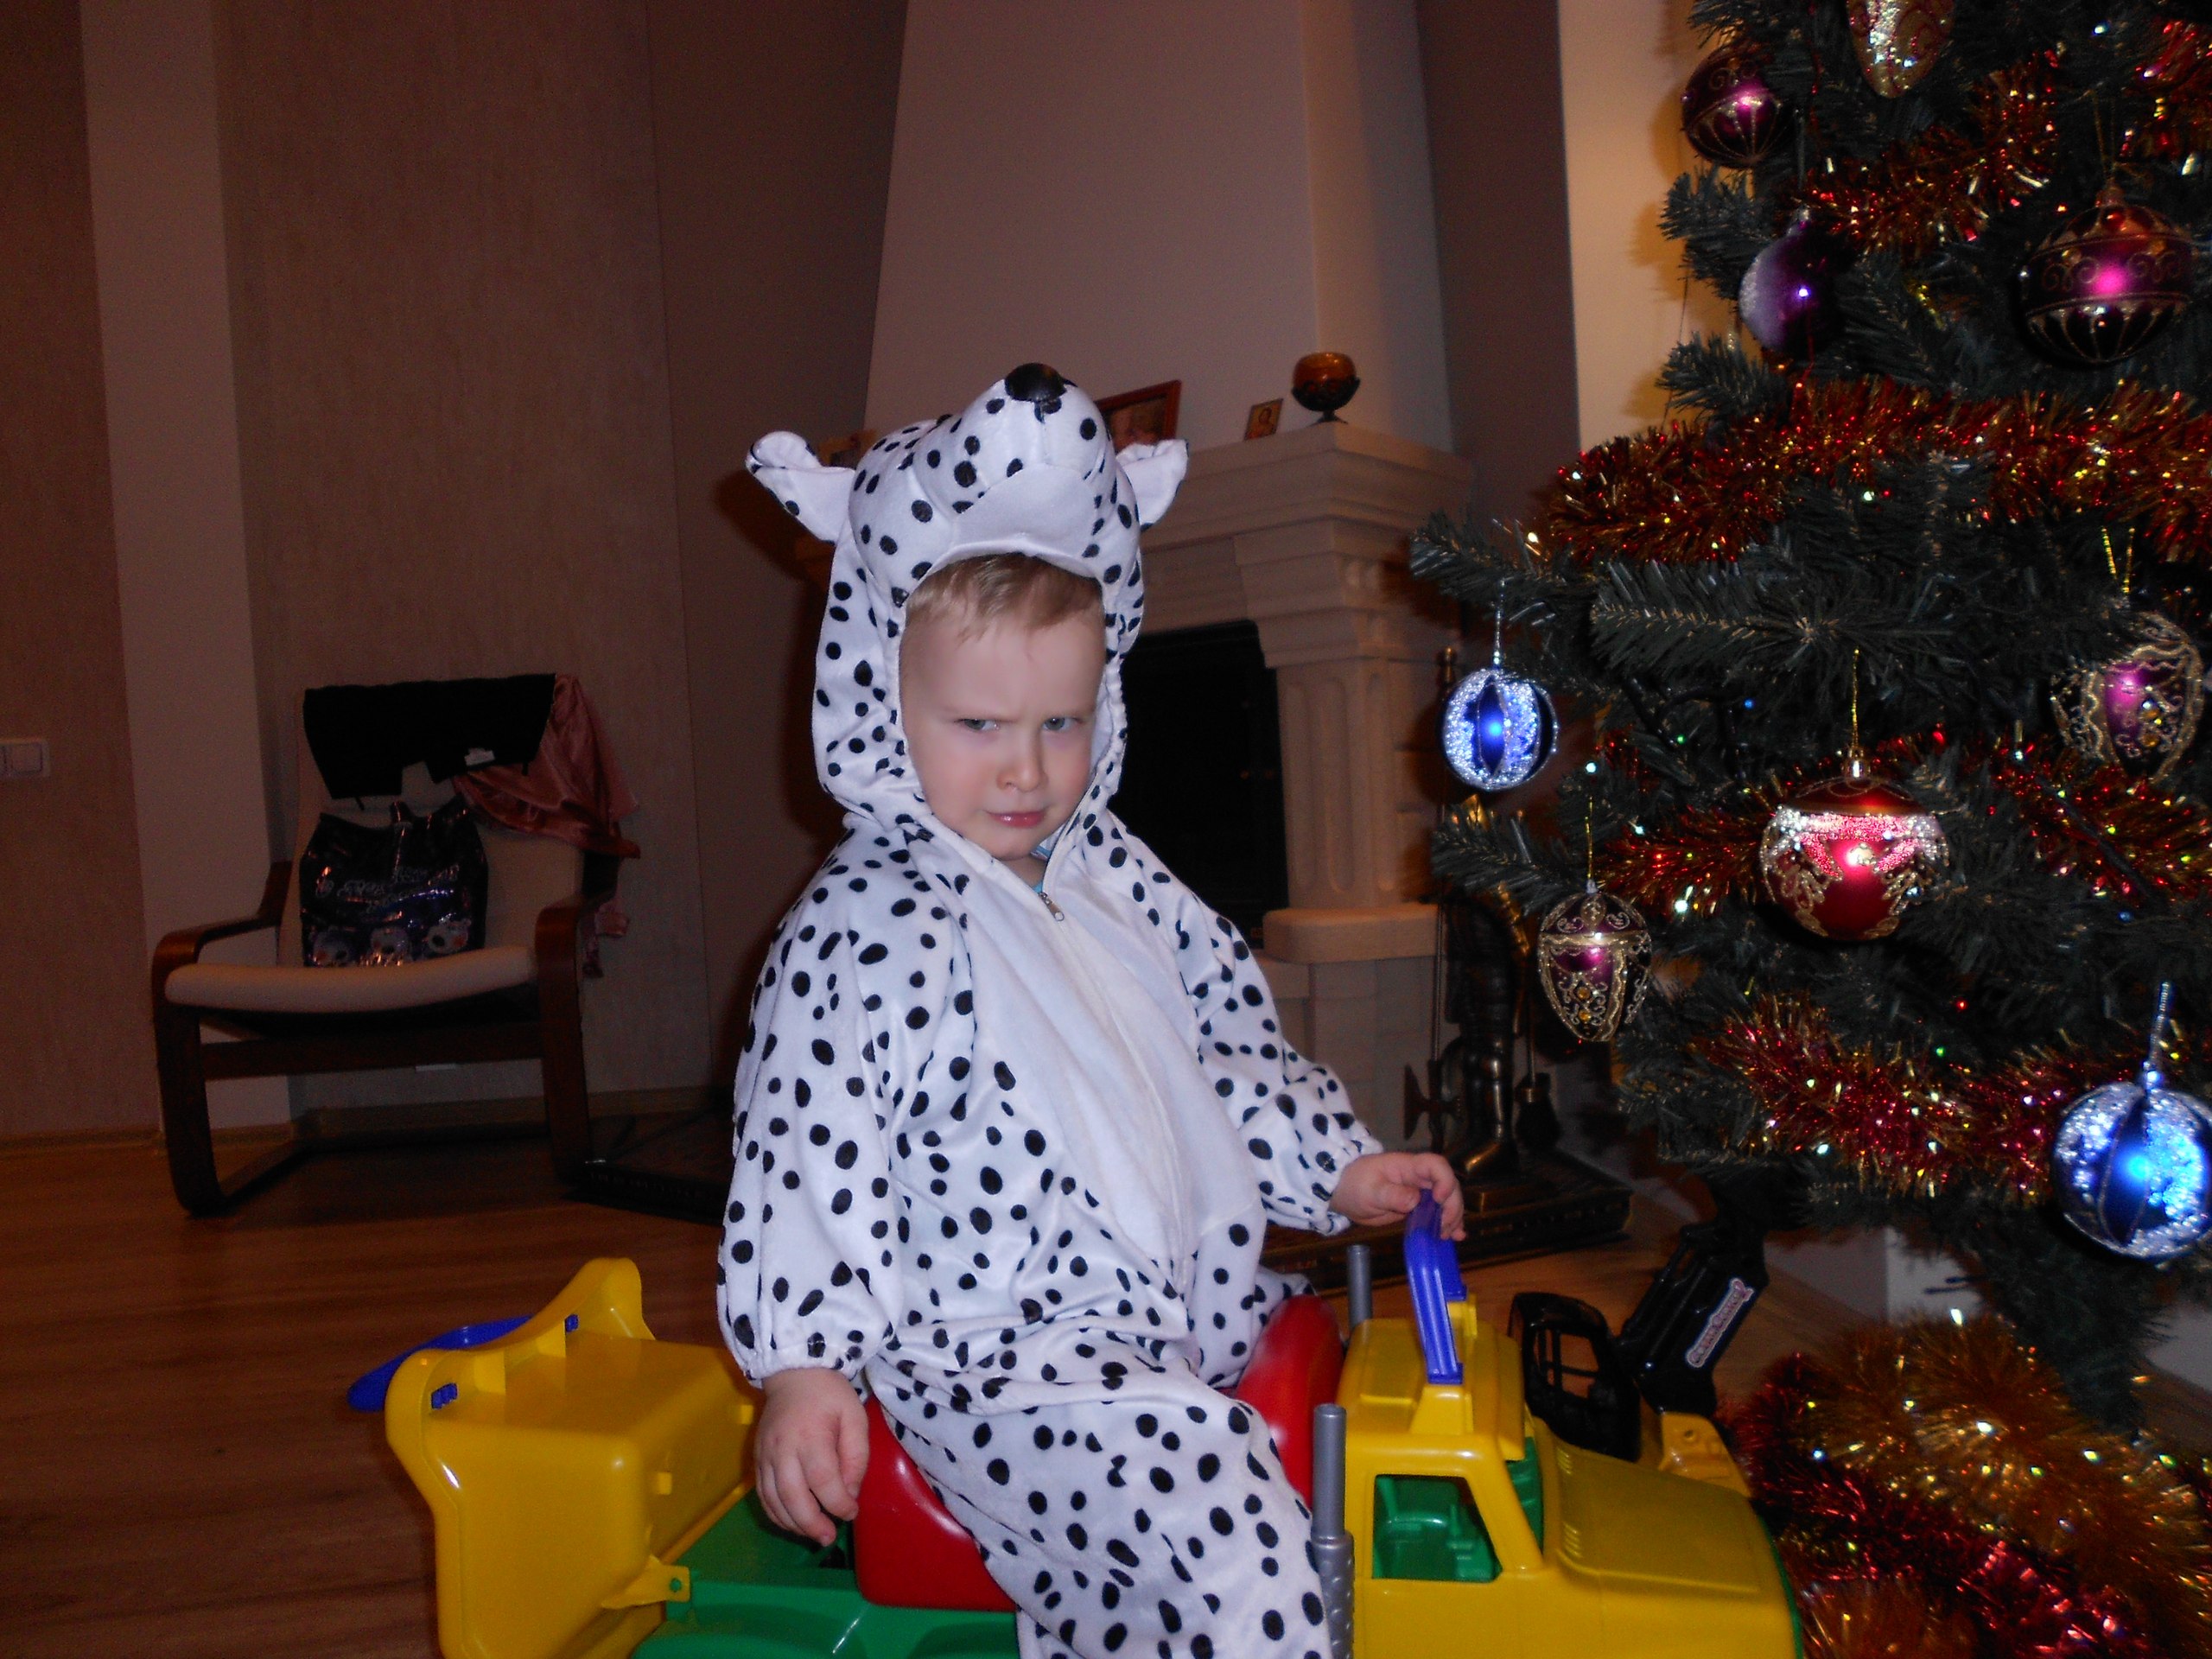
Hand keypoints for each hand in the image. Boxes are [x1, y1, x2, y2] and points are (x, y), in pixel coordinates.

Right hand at [754, 1367, 869, 1544]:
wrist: (793, 1373)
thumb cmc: (829, 1396)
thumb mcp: (855, 1416)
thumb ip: (856, 1456)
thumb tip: (850, 1492)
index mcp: (810, 1436)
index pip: (823, 1480)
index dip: (838, 1503)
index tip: (852, 1511)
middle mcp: (782, 1449)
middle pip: (792, 1496)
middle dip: (812, 1523)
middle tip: (829, 1537)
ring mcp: (765, 1455)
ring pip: (774, 1500)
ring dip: (793, 1524)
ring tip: (814, 1535)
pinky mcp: (757, 1460)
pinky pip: (762, 1495)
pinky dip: (776, 1514)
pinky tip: (792, 1522)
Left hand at [1329, 1152, 1465, 1239]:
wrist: (1343, 1192)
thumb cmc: (1354, 1185)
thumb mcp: (1370, 1191)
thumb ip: (1392, 1195)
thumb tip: (1415, 1200)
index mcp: (1408, 1167)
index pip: (1436, 1165)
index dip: (1444, 1181)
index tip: (1438, 1200)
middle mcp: (1419, 1178)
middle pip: (1448, 1185)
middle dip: (1452, 1206)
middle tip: (1444, 1227)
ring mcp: (1420, 1193)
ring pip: (1447, 1200)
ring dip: (1453, 1217)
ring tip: (1449, 1235)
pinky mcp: (1417, 1207)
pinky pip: (1437, 1213)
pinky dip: (1448, 1224)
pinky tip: (1456, 1236)